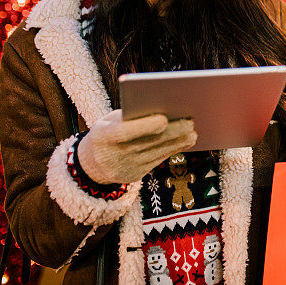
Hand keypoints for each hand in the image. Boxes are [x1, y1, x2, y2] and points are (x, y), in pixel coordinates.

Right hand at [77, 110, 196, 184]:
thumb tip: (161, 108)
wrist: (92, 164)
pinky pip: (157, 161)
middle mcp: (113, 155)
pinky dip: (172, 150)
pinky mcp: (135, 176)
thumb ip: (129, 116)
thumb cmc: (107, 131)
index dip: (144, 126)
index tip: (164, 118)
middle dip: (171, 133)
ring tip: (193, 132)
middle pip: (147, 143)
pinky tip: (185, 141)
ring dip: (177, 143)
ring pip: (156, 154)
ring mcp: (124, 168)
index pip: (124, 133)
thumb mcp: (109, 121)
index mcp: (103, 137)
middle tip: (190, 122)